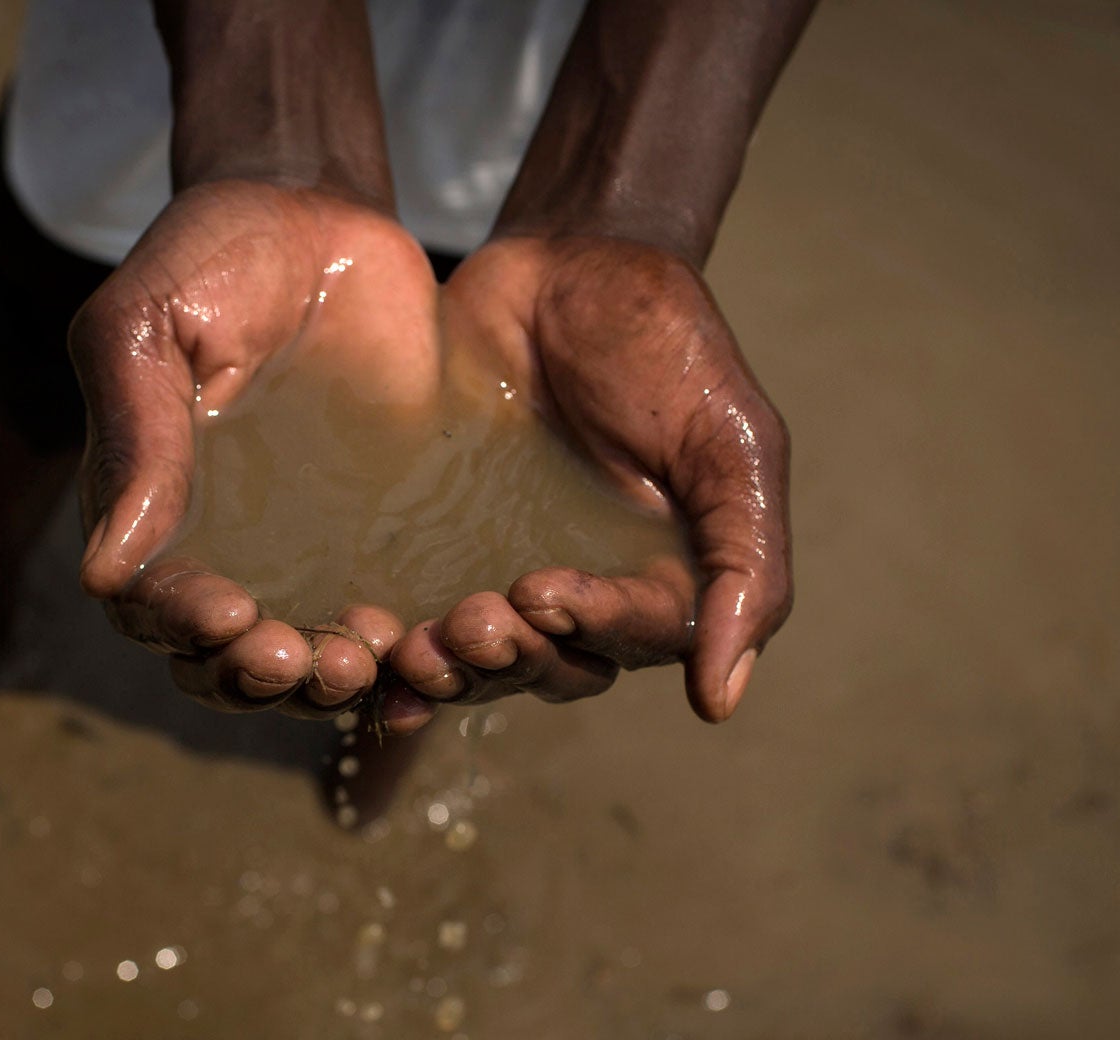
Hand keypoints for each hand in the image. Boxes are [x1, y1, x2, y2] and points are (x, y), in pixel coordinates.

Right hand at [71, 179, 440, 714]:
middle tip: (300, 656)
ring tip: (364, 660)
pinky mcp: (383, 538)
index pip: (151, 608)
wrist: (319, 214)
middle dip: (256, 676)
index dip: (183, 628)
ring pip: (306, 660)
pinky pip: (390, 617)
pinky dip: (401, 649)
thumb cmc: (210, 257)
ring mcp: (307, 552)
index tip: (225, 615)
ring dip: (326, 680)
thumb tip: (103, 571)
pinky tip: (423, 638)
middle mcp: (224, 550)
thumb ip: (132, 436)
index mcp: (149, 510)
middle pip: (223, 661)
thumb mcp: (149, 326)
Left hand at [382, 234, 792, 729]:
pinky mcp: (438, 550)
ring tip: (416, 647)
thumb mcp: (730, 439)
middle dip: (511, 658)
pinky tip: (373, 667)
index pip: (636, 640)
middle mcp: (591, 591)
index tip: (544, 592)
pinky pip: (421, 626)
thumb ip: (746, 560)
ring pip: (486, 663)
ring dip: (453, 670)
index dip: (593, 630)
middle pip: (555, 668)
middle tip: (472, 621)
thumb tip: (722, 701)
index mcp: (668, 577)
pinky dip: (399, 664)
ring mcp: (508, 572)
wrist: (563, 259)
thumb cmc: (662, 341)